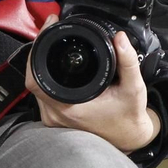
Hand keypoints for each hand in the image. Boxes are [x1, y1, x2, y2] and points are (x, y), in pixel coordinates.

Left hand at [25, 16, 160, 153]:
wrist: (130, 138)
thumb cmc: (129, 116)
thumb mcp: (134, 88)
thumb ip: (128, 62)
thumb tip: (120, 39)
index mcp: (69, 108)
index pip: (36, 79)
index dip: (37, 51)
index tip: (48, 29)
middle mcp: (56, 116)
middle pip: (33, 78)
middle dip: (41, 51)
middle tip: (52, 29)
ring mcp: (54, 119)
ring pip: (37, 85)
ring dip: (42, 64)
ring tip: (54, 43)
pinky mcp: (55, 118)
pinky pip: (43, 93)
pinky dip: (47, 76)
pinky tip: (57, 64)